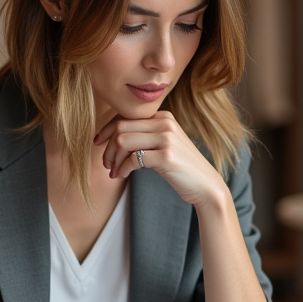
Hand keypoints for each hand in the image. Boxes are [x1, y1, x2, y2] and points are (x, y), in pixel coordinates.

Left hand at [94, 112, 226, 207]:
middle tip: (106, 164)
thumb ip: (145, 136)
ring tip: (114, 172)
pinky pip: (133, 159)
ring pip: (123, 141)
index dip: (106, 130)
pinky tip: (123, 176)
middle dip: (107, 148)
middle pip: (121, 128)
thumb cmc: (181, 167)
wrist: (205, 185)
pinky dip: (123, 168)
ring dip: (113, 159)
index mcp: (163, 117)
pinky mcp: (166, 156)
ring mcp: (166, 138)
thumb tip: (113, 137)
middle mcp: (164, 123)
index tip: (97, 143)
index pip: (125, 116)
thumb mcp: (164, 145)